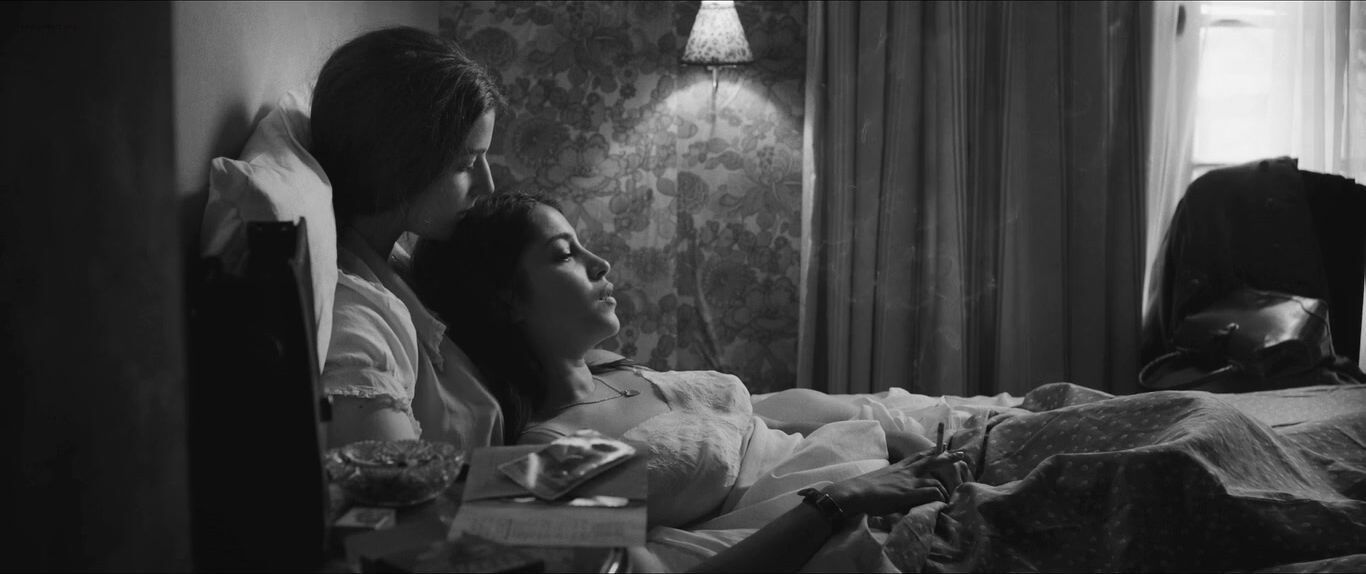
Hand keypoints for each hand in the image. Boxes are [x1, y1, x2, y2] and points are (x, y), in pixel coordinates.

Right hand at [822, 451, 972, 515]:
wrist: (855, 492)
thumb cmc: (863, 489)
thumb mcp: (881, 480)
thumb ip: (892, 482)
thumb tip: (897, 489)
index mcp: (899, 467)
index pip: (919, 456)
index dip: (932, 451)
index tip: (942, 447)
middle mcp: (906, 472)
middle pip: (932, 460)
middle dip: (948, 457)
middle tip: (962, 455)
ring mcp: (909, 482)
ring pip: (936, 480)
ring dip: (944, 489)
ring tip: (951, 496)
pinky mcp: (909, 493)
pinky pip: (932, 492)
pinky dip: (939, 497)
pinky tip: (941, 502)